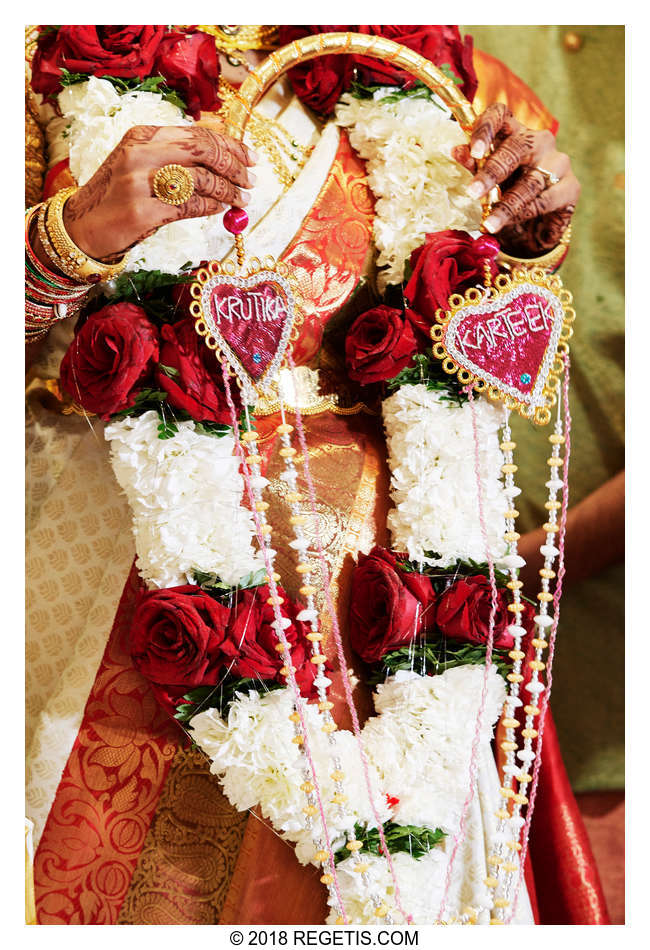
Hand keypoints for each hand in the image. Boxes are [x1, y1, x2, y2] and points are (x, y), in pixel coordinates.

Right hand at [62, 123, 256, 261]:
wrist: (82, 226)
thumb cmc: (117, 197)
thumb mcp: (140, 165)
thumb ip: (174, 157)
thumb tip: (223, 157)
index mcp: (142, 136)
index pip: (197, 133)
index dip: (230, 144)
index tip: (250, 158)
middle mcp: (140, 154)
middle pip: (203, 151)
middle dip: (234, 165)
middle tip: (251, 181)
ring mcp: (140, 182)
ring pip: (200, 179)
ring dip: (228, 191)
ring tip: (241, 200)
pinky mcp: (142, 211)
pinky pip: (189, 207)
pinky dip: (210, 208)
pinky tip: (219, 210)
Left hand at [452, 103, 579, 255]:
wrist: (532, 229)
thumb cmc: (505, 196)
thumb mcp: (485, 182)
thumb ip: (473, 166)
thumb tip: (456, 151)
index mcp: (513, 132)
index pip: (500, 114)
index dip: (486, 128)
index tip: (474, 152)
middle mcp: (539, 141)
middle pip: (517, 147)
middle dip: (492, 172)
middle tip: (473, 193)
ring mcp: (558, 162)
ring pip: (531, 181)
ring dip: (507, 204)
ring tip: (488, 223)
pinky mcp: (571, 187)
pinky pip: (545, 200)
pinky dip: (523, 214)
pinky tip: (507, 224)